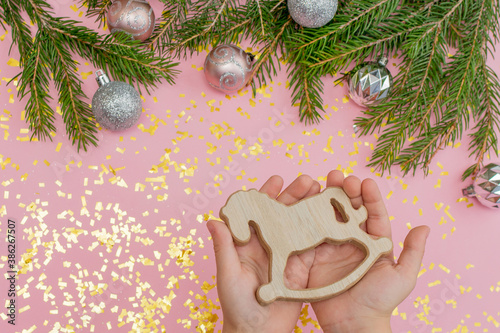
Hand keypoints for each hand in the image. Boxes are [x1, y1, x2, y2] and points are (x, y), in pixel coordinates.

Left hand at [207, 175, 320, 332]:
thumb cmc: (237, 306)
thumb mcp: (228, 275)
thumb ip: (224, 248)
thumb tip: (212, 220)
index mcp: (247, 243)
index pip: (256, 211)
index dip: (266, 194)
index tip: (277, 179)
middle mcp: (268, 244)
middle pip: (281, 213)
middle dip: (294, 195)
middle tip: (308, 181)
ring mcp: (286, 254)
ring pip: (298, 224)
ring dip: (308, 207)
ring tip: (322, 191)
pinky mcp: (301, 267)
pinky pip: (312, 245)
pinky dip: (322, 230)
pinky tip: (331, 216)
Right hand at [308, 170, 429, 331]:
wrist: (353, 324)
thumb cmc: (380, 302)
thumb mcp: (403, 277)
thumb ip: (413, 252)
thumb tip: (425, 227)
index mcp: (373, 242)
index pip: (372, 213)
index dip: (369, 197)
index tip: (364, 182)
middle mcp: (352, 239)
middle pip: (349, 209)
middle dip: (345, 190)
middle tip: (339, 176)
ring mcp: (332, 246)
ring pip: (329, 215)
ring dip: (326, 197)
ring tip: (322, 181)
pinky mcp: (314, 255)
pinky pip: (311, 231)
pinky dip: (309, 215)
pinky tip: (307, 201)